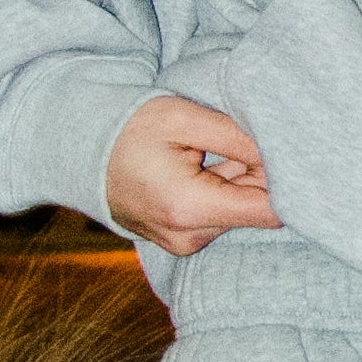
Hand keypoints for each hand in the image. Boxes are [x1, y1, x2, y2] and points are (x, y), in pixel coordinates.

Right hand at [103, 93, 283, 252]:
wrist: (78, 152)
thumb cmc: (128, 129)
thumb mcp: (183, 118)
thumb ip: (238, 138)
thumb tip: (283, 155)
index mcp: (190, 208)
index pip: (270, 210)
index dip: (283, 180)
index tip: (278, 151)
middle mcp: (189, 237)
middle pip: (255, 212)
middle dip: (258, 176)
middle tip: (236, 140)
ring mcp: (183, 243)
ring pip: (239, 214)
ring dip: (238, 183)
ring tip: (207, 154)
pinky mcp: (181, 241)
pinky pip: (219, 217)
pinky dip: (221, 193)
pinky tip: (200, 169)